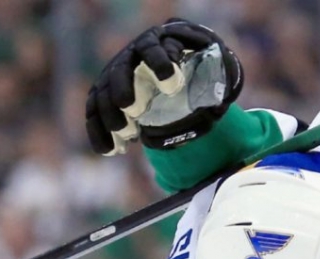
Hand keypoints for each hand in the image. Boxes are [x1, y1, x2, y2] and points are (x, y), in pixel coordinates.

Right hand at [85, 18, 241, 154]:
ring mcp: (114, 77)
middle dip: (124, 89)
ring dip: (111, 116)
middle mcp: (130, 58)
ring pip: (103, 95)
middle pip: (120, 71)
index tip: (172, 84)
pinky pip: (95, 114)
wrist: (172, 70)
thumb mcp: (207, 65)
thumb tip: (223, 100)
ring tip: (127, 136)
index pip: (153, 50)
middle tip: (132, 107)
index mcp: (156, 45)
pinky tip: (111, 152)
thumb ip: (213, 75)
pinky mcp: (105, 97)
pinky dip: (100, 133)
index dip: (160, 65)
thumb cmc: (193, 66)